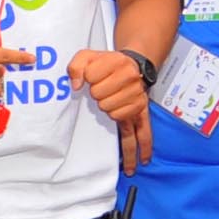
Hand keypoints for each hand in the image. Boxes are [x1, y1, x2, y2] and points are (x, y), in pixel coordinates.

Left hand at [70, 49, 150, 169]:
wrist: (130, 65)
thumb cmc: (106, 63)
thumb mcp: (87, 56)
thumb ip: (76, 66)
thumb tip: (75, 86)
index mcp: (117, 64)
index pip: (91, 78)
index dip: (87, 78)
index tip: (92, 76)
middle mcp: (130, 80)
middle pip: (101, 99)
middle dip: (97, 95)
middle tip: (102, 88)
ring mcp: (137, 99)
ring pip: (113, 114)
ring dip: (107, 109)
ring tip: (110, 100)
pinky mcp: (141, 112)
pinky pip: (142, 132)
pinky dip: (140, 148)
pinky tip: (140, 162)